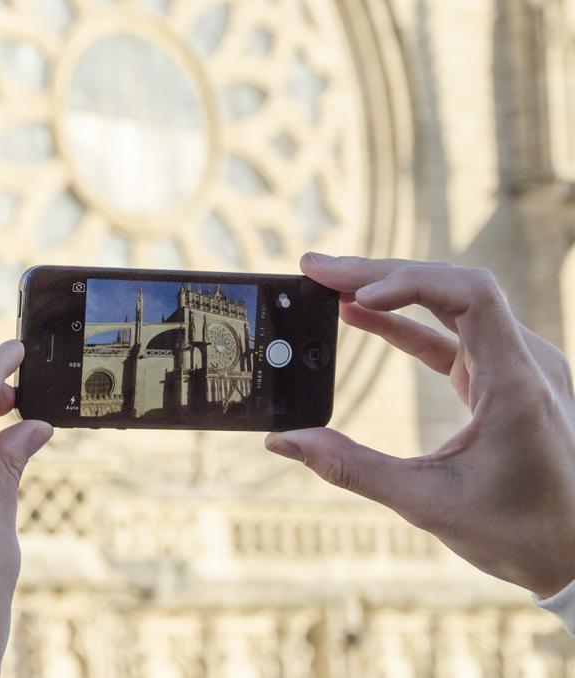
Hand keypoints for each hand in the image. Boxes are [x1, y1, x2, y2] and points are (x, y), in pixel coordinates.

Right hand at [265, 254, 574, 597]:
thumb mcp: (426, 502)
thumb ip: (350, 468)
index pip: (471, 295)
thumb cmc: (516, 532)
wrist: (574, 553)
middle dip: (381, 273)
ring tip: (329, 284)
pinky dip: (405, 323)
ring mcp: (516, 366)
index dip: (410, 282)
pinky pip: (451, 334)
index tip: (354, 298)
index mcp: (516, 385)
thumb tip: (283, 441)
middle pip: (452, 286)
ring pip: (452, 302)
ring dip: (391, 289)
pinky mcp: (503, 378)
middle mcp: (524, 362)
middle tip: (316, 270)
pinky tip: (359, 315)